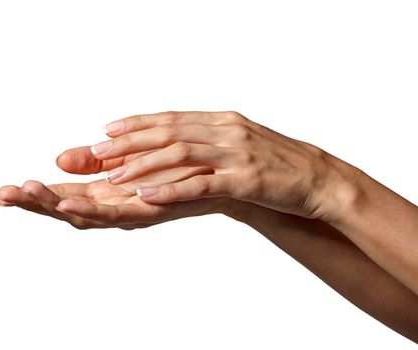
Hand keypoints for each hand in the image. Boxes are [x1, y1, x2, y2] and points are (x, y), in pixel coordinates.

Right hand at [0, 147, 224, 229]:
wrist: (219, 177)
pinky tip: (70, 204)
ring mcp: (133, 211)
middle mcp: (117, 205)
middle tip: (3, 195)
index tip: (4, 192)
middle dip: (36, 203)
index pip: (64, 196)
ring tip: (29, 194)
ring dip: (56, 205)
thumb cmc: (175, 168)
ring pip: (87, 214)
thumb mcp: (129, 159)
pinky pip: (120, 213)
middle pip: (68, 209)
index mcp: (109, 193)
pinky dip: (93, 210)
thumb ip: (95, 159)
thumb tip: (62, 157)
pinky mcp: (153, 211)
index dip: (35, 196)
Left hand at [91, 111, 361, 220]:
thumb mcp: (243, 142)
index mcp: (223, 121)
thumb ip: (214, 139)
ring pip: (180, 154)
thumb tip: (184, 142)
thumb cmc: (279, 164)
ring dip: (144, 165)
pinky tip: (148, 196)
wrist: (319, 178)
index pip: (172, 118)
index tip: (108, 128)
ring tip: (114, 176)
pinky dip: (172, 189)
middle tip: (98, 149)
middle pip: (169, 131)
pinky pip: (202, 183)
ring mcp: (236, 154)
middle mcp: (226, 130)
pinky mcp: (246, 180)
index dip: (138, 123)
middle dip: (130, 140)